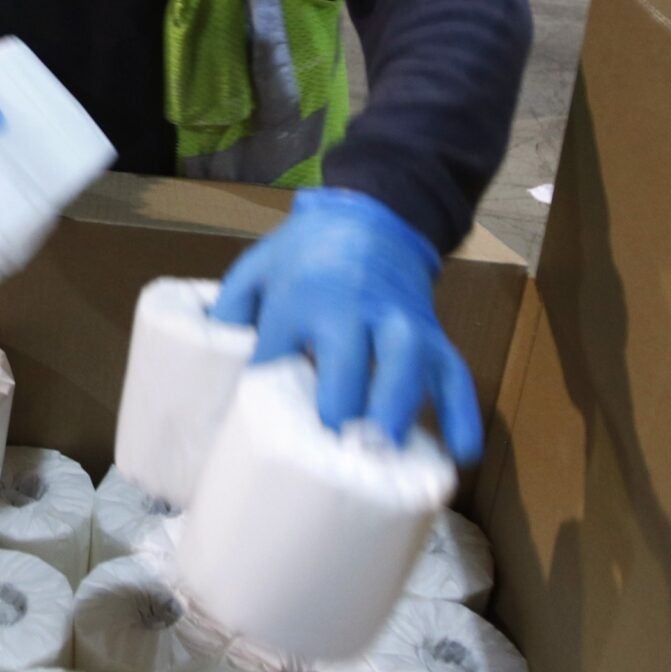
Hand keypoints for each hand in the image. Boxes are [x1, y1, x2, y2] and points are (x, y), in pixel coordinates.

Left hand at [210, 189, 482, 463]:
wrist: (373, 214)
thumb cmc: (306, 253)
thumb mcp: (258, 268)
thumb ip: (232, 311)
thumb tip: (208, 368)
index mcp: (302, 296)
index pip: (280, 349)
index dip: (271, 391)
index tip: (265, 431)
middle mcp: (355, 308)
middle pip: (348, 362)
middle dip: (340, 411)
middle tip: (331, 456)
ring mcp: (400, 320)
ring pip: (407, 364)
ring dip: (398, 410)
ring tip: (386, 457)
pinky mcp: (433, 332)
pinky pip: (455, 371)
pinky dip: (462, 411)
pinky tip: (462, 454)